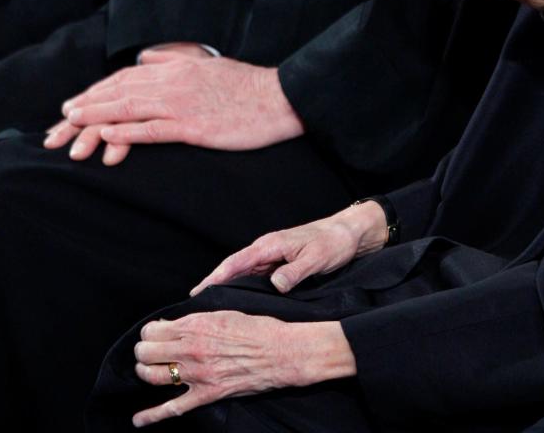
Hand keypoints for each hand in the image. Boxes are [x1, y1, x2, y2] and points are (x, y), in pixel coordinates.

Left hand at [43, 48, 303, 164]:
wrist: (280, 99)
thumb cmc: (247, 86)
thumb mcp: (208, 64)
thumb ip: (175, 59)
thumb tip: (147, 57)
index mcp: (175, 68)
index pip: (124, 79)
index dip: (95, 93)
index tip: (73, 106)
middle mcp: (173, 82)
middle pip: (118, 93)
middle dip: (85, 108)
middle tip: (59, 123)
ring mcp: (183, 104)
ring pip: (128, 109)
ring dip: (96, 118)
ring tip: (70, 128)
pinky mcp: (195, 126)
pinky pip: (154, 129)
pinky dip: (127, 132)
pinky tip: (106, 137)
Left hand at [131, 312, 355, 426]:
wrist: (283, 352)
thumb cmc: (260, 329)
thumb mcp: (226, 314)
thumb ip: (198, 320)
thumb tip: (177, 325)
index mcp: (196, 325)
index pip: (153, 330)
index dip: (151, 333)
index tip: (156, 334)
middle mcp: (192, 349)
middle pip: (146, 353)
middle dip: (144, 352)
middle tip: (151, 352)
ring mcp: (198, 373)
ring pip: (151, 377)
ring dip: (145, 374)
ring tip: (150, 371)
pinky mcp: (208, 393)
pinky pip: (172, 408)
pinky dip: (152, 416)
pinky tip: (139, 420)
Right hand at [191, 201, 387, 295]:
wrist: (349, 233)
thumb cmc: (334, 242)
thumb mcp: (316, 258)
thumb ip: (295, 272)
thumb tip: (275, 285)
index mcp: (271, 245)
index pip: (236, 263)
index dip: (215, 278)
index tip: (197, 293)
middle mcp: (267, 249)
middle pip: (233, 269)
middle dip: (213, 285)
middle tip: (194, 308)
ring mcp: (272, 256)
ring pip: (243, 274)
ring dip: (227, 288)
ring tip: (210, 310)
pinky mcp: (280, 263)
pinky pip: (256, 277)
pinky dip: (244, 287)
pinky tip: (239, 302)